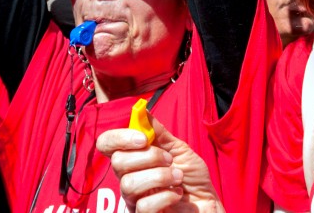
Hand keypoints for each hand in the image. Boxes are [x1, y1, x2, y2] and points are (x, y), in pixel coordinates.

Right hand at [96, 115, 224, 212]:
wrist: (207, 202)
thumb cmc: (192, 176)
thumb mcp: (179, 149)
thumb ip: (159, 133)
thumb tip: (142, 110)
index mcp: (133, 157)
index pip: (107, 144)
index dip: (119, 138)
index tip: (143, 138)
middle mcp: (128, 177)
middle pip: (118, 162)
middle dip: (149, 157)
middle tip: (169, 160)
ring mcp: (134, 198)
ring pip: (129, 184)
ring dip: (159, 177)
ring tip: (177, 178)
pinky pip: (143, 206)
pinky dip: (165, 197)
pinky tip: (176, 195)